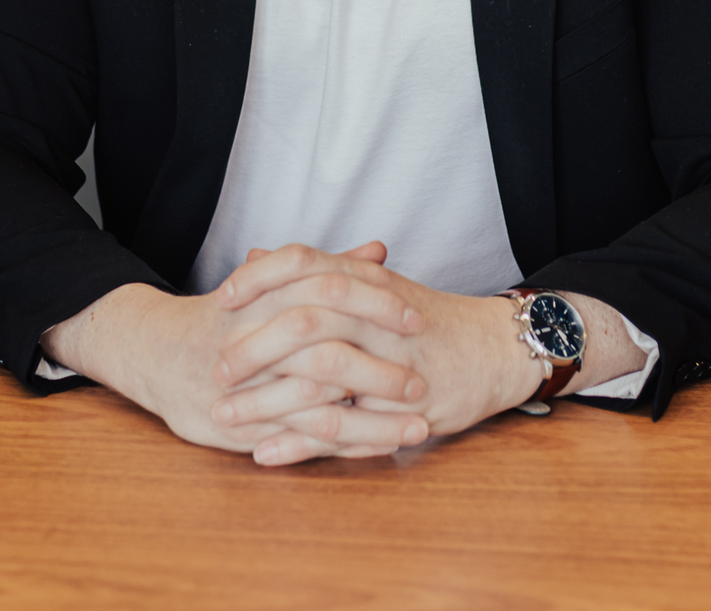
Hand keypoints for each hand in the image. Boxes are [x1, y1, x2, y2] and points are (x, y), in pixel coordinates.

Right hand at [40, 242, 430, 463]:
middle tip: (422, 376)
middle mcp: (254, 337)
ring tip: (418, 424)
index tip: (415, 315)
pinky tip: (378, 450)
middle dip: (377, 366)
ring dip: (371, 418)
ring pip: (314, 403)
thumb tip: (378, 250)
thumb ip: (328, 268)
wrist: (157, 351)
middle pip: (322, 347)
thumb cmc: (228, 315)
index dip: (373, 302)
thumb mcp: (273, 285)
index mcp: (266, 294)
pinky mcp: (240, 425)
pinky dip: (341, 444)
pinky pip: (297, 439)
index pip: (326, 288)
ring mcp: (246, 385)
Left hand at [213, 247, 649, 456]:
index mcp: (367, 280)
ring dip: (267, 399)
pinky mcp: (400, 411)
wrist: (495, 349)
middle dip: (253, 345)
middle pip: (305, 320)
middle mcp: (377, 315)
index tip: (221, 298)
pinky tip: (267, 453)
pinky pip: (344, 428)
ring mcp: (390, 363)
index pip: (303, 263)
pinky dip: (301, 443)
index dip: (259, 280)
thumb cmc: (427, 319)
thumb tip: (257, 257)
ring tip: (225, 415)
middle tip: (216, 365)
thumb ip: (315, 272)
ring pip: (320, 377)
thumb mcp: (372, 286)